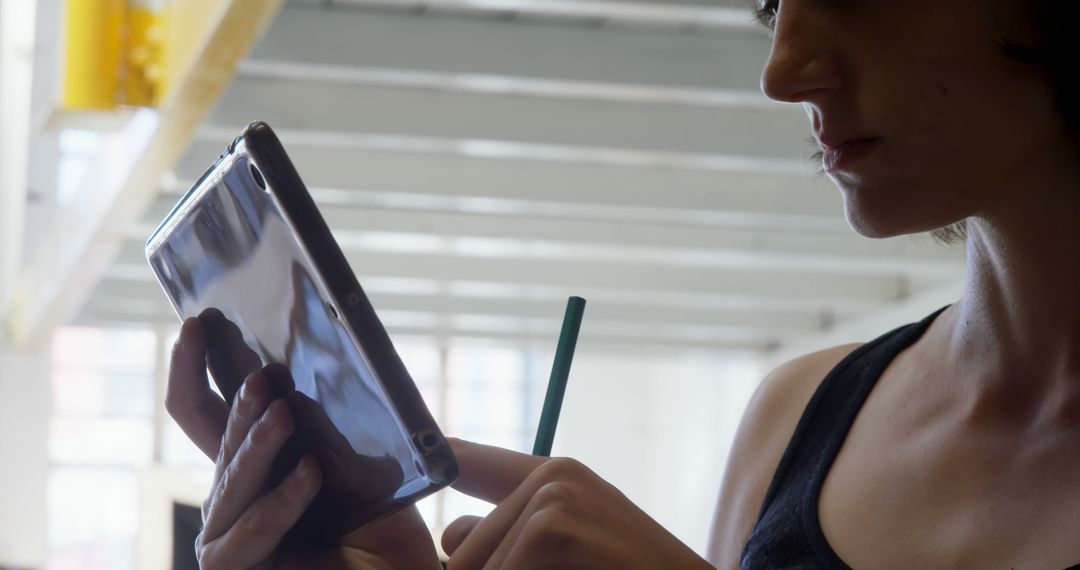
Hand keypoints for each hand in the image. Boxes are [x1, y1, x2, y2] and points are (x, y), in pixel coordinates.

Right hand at [167, 316, 440, 569]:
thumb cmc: (380, 527)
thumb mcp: (364, 466)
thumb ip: (333, 429)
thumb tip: (313, 374)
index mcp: (255, 459)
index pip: (205, 407)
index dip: (195, 364)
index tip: (200, 320)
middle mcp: (234, 492)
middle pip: (215, 436)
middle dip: (238, 402)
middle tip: (262, 373)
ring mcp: (228, 531)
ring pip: (232, 480)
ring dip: (258, 445)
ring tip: (283, 412)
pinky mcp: (234, 564)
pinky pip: (253, 527)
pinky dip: (281, 500)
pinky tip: (311, 472)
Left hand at [442, 439, 713, 569]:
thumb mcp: (576, 543)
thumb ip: (512, 530)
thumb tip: (448, 534)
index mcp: (557, 474)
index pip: (468, 462)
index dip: (435, 465)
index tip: (419, 486)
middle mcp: (552, 477)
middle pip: (462, 552)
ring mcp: (552, 501)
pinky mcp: (551, 531)